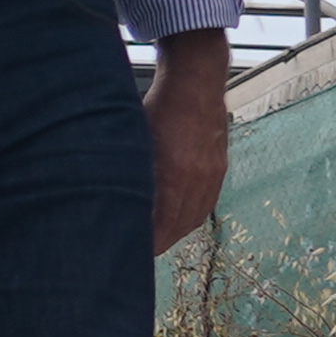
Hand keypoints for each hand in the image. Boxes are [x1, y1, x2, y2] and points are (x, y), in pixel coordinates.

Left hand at [145, 33, 234, 252]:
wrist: (196, 82)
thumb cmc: (158, 107)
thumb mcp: (135, 140)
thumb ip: (130, 175)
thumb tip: (116, 205)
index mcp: (175, 173)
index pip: (162, 225)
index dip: (147, 243)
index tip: (130, 253)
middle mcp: (198, 178)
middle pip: (178, 227)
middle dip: (158, 243)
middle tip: (137, 253)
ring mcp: (212, 174)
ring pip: (193, 219)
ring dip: (175, 233)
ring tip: (155, 241)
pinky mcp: (219, 169)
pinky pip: (205, 205)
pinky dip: (190, 218)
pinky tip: (176, 221)